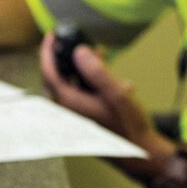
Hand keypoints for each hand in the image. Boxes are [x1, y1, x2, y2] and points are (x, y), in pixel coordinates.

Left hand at [37, 36, 165, 170]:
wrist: (139, 151)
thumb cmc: (129, 126)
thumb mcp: (116, 94)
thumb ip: (96, 72)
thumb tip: (80, 51)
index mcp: (71, 102)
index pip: (49, 72)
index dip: (47, 52)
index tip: (52, 36)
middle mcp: (69, 109)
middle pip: (57, 77)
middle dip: (66, 58)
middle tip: (75, 42)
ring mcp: (76, 114)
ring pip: (71, 84)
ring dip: (82, 69)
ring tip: (101, 56)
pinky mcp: (85, 116)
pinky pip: (81, 92)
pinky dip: (91, 81)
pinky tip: (112, 80)